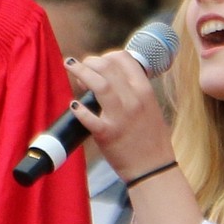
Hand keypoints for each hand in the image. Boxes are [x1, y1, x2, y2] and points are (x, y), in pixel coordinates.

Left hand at [65, 50, 174, 182]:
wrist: (153, 168)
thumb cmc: (151, 139)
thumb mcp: (150, 107)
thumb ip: (134, 92)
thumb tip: (111, 80)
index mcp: (145, 91)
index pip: (124, 59)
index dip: (107, 55)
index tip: (99, 62)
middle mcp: (133, 100)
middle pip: (108, 67)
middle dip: (90, 61)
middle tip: (80, 65)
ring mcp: (120, 116)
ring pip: (99, 84)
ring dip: (81, 71)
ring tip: (69, 64)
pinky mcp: (108, 134)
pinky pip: (90, 118)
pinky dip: (79, 110)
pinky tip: (73, 105)